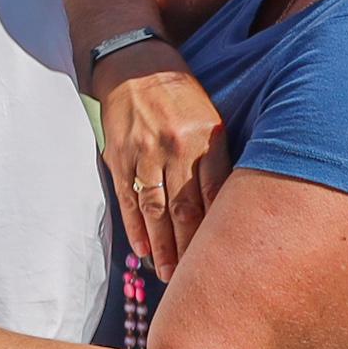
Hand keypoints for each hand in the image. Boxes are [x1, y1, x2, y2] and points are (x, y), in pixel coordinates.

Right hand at [96, 45, 224, 277]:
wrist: (137, 67)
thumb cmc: (183, 98)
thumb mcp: (213, 121)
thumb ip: (219, 161)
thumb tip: (229, 209)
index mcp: (206, 138)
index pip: (213, 195)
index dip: (216, 231)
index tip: (223, 260)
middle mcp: (175, 146)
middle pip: (184, 208)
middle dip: (189, 247)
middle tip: (194, 281)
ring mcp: (143, 152)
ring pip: (154, 208)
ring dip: (161, 245)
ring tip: (167, 274)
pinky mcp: (118, 155)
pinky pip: (127, 198)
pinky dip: (134, 227)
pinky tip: (142, 249)